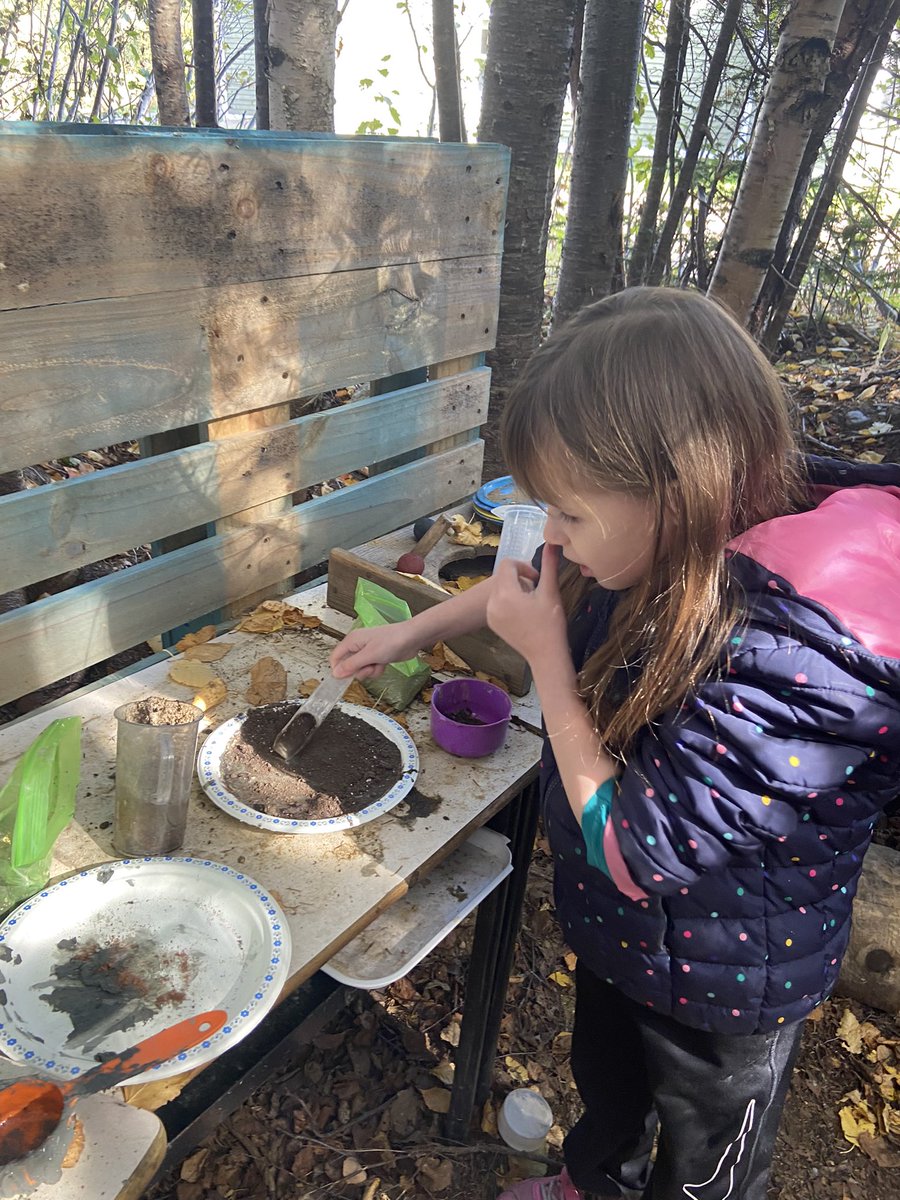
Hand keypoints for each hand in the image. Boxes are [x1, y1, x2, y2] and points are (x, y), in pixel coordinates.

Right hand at [330, 622, 422, 679]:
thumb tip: (335, 673)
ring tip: (378, 664)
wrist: (412, 638)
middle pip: (348, 665)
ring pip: (360, 669)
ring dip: (369, 671)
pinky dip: (377, 669)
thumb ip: (351, 665)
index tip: (345, 679)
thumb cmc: (391, 642)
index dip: (338, 669)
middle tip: (369, 667)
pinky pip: (370, 668)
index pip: (336, 657)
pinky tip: (384, 664)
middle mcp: (357, 645)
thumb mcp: (369, 655)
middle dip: (359, 671)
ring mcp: (368, 651)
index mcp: (352, 641)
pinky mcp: (377, 656)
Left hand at [485, 543, 568, 667]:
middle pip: (503, 576)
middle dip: (519, 578)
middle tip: (536, 591)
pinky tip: (523, 612)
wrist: (546, 654)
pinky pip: (497, 602)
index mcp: (506, 593)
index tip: (537, 578)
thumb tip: (551, 542)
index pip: (508, 564)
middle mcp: (492, 602)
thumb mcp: (550, 592)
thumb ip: (549, 565)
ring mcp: (490, 614)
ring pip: (499, 588)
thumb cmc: (551, 623)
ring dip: (514, 588)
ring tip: (530, 602)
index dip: (524, 566)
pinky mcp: (491, 622)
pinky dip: (508, 601)